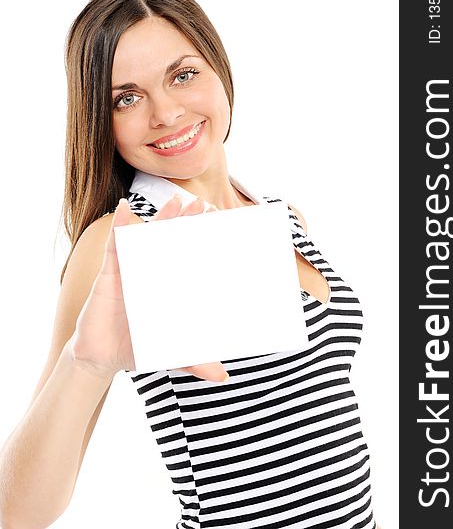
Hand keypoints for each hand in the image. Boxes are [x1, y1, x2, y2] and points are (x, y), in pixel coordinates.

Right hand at [68, 194, 228, 382]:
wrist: (101, 357)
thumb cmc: (138, 347)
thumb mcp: (170, 353)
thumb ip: (195, 361)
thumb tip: (223, 377)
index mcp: (170, 287)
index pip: (190, 259)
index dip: (204, 242)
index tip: (222, 227)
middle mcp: (154, 273)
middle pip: (172, 242)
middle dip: (188, 223)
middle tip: (204, 205)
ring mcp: (133, 269)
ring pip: (148, 238)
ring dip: (162, 219)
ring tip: (176, 202)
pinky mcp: (111, 272)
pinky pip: (115, 245)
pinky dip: (120, 226)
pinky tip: (124, 208)